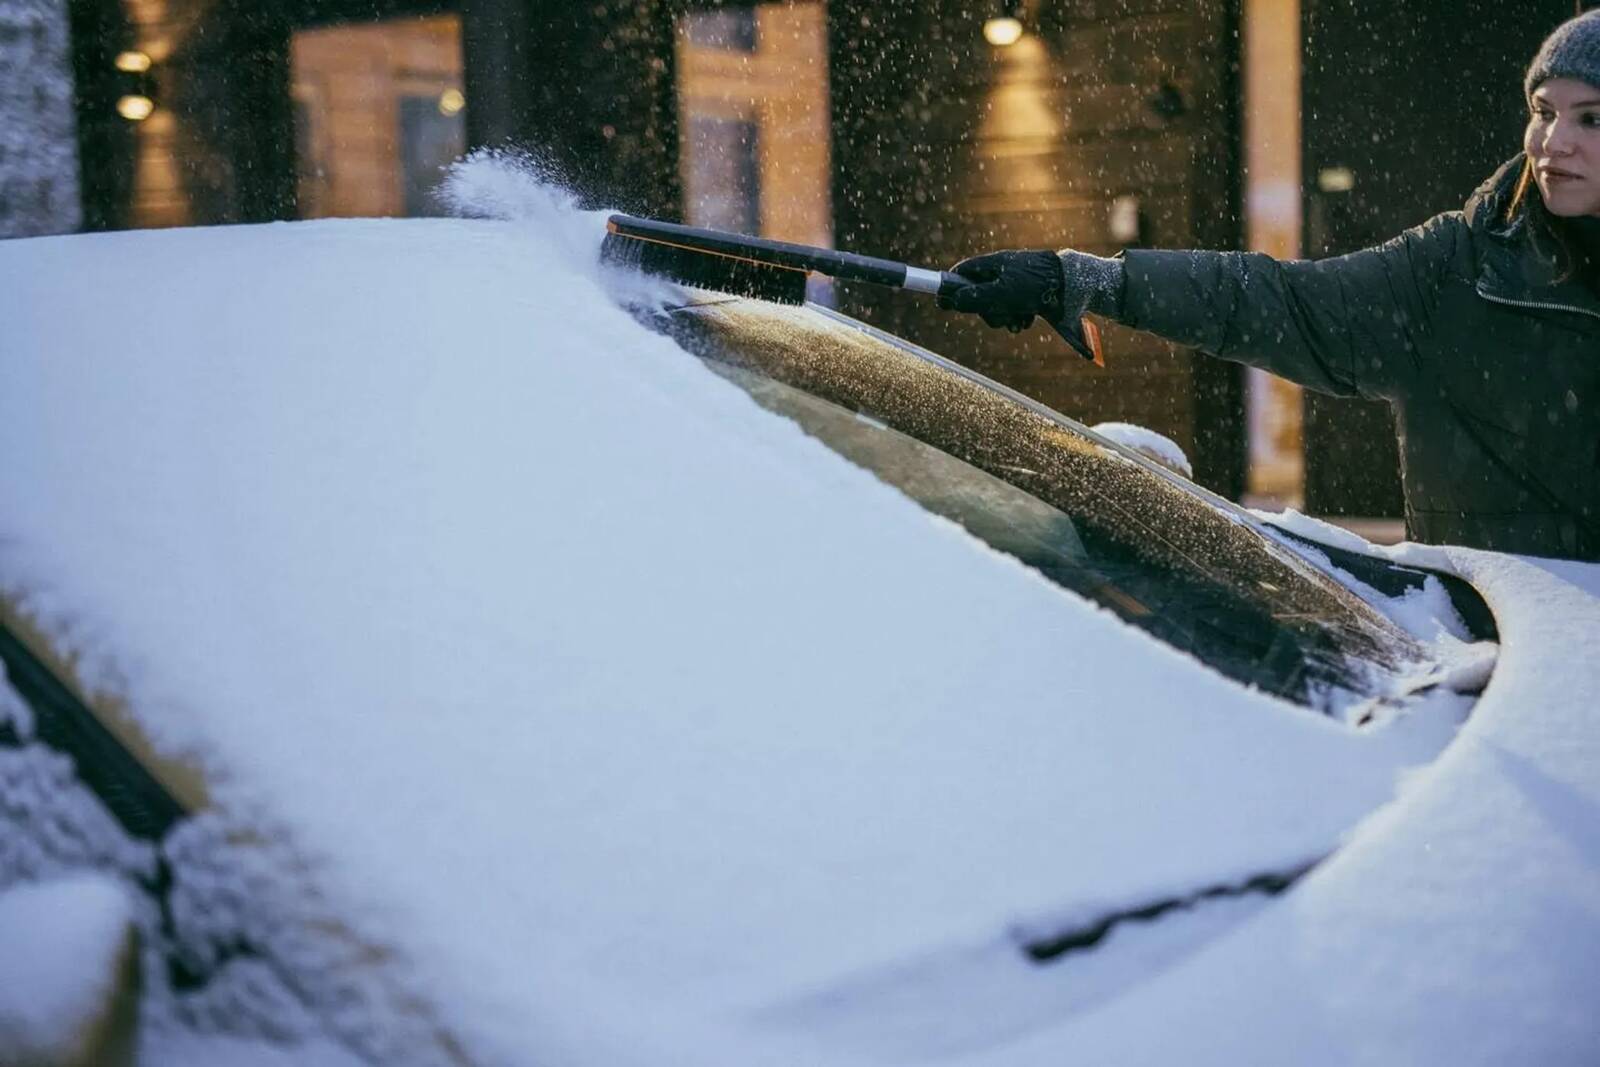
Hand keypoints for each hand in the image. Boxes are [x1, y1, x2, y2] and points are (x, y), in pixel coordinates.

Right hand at [936, 250, 1064, 332]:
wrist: (1072, 286)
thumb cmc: (1035, 286)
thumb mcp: (1001, 294)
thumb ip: (974, 298)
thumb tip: (951, 301)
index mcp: (993, 264)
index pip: (962, 272)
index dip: (952, 287)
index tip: (944, 302)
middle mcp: (1002, 272)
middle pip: (978, 294)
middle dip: (985, 310)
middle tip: (996, 316)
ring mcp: (1015, 284)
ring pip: (996, 306)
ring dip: (1003, 317)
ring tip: (1017, 320)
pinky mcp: (1027, 295)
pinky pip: (1013, 310)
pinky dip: (1017, 317)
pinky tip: (1027, 319)